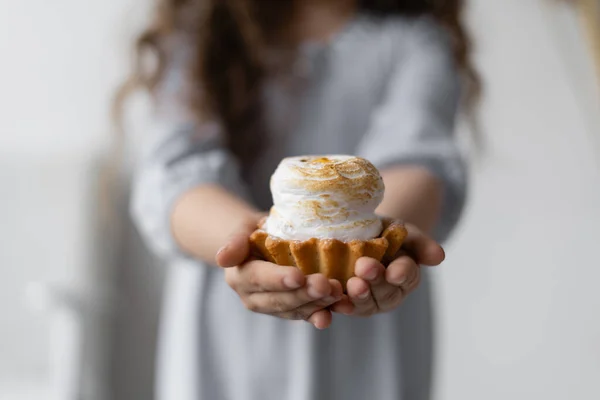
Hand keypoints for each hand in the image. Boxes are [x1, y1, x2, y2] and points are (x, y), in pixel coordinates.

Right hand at [216, 224, 342, 328]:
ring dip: (319, 304)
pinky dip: (326, 312)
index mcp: (240, 277)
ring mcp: (274, 307)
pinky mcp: (293, 311)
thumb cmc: (255, 231)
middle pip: (280, 300)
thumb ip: (235, 242)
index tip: (298, 276)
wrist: (264, 243)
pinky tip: (343, 307)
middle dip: (304, 294)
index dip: (279, 279)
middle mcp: (254, 298)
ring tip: (338, 293)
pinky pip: (308, 315)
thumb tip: (222, 258)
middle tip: (326, 285)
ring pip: (296, 310)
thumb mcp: (243, 228)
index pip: (259, 279)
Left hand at [331, 222, 444, 316]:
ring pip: (367, 305)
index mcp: (406, 275)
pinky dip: (340, 307)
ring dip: (360, 296)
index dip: (401, 274)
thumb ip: (419, 242)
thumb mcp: (401, 230)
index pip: (407, 276)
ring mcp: (368, 301)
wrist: (356, 234)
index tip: (394, 271)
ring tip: (352, 284)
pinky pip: (344, 308)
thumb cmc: (383, 232)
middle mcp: (389, 293)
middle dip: (376, 282)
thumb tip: (439, 256)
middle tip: (365, 268)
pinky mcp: (346, 303)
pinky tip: (336, 303)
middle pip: (386, 294)